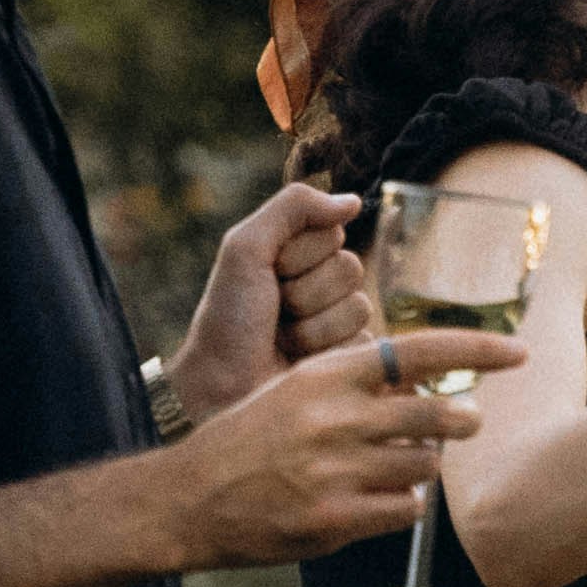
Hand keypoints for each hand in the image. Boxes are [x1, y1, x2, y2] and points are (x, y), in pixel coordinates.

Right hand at [154, 323, 509, 567]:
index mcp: (325, 375)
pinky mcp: (338, 519)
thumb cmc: (246, 442)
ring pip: (425, 464)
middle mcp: (336, 418)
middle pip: (438, 414)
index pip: (419, 351)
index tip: (519, 353)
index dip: (477, 351)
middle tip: (468, 422)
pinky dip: (405, 503)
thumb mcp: (293, 391)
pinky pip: (407, 508)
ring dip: (424, 465)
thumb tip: (421, 386)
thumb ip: (353, 385)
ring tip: (395, 465)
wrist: (188, 498)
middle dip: (462, 420)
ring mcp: (339, 471)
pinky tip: (379, 499)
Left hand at [166, 181, 367, 425]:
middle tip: (274, 311)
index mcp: (298, 253)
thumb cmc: (227, 319)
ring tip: (283, 340)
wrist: (221, 386)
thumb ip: (293, 208)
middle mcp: (322, 284)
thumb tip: (353, 200)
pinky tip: (300, 362)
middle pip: (350, 267)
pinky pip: (365, 342)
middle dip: (305, 292)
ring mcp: (339, 324)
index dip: (298, 255)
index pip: (332, 233)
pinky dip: (326, 352)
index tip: (267, 274)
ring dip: (313, 327)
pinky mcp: (351, 360)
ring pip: (359, 306)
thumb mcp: (246, 249)